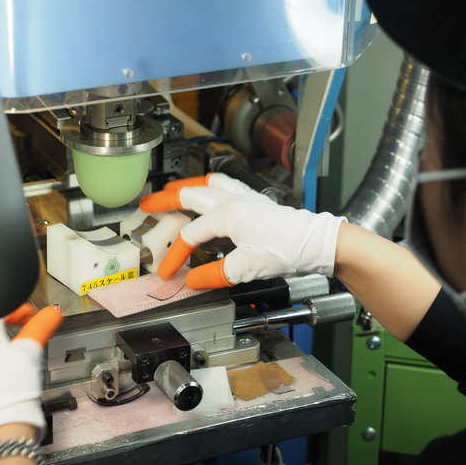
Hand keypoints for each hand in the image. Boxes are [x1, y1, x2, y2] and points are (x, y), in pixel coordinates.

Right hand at [140, 173, 344, 288]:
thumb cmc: (288, 249)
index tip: (168, 273)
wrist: (318, 243)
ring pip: (208, 184)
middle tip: (147, 204)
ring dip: (188, 186)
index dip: (175, 255)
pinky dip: (212, 186)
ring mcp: (245, 198)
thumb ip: (216, 274)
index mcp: (227, 215)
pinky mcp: (256, 203)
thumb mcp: (247, 268)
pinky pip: (227, 186)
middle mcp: (233, 201)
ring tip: (174, 189)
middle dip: (165, 200)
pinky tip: (212, 190)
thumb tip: (193, 280)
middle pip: (190, 196)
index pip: (191, 235)